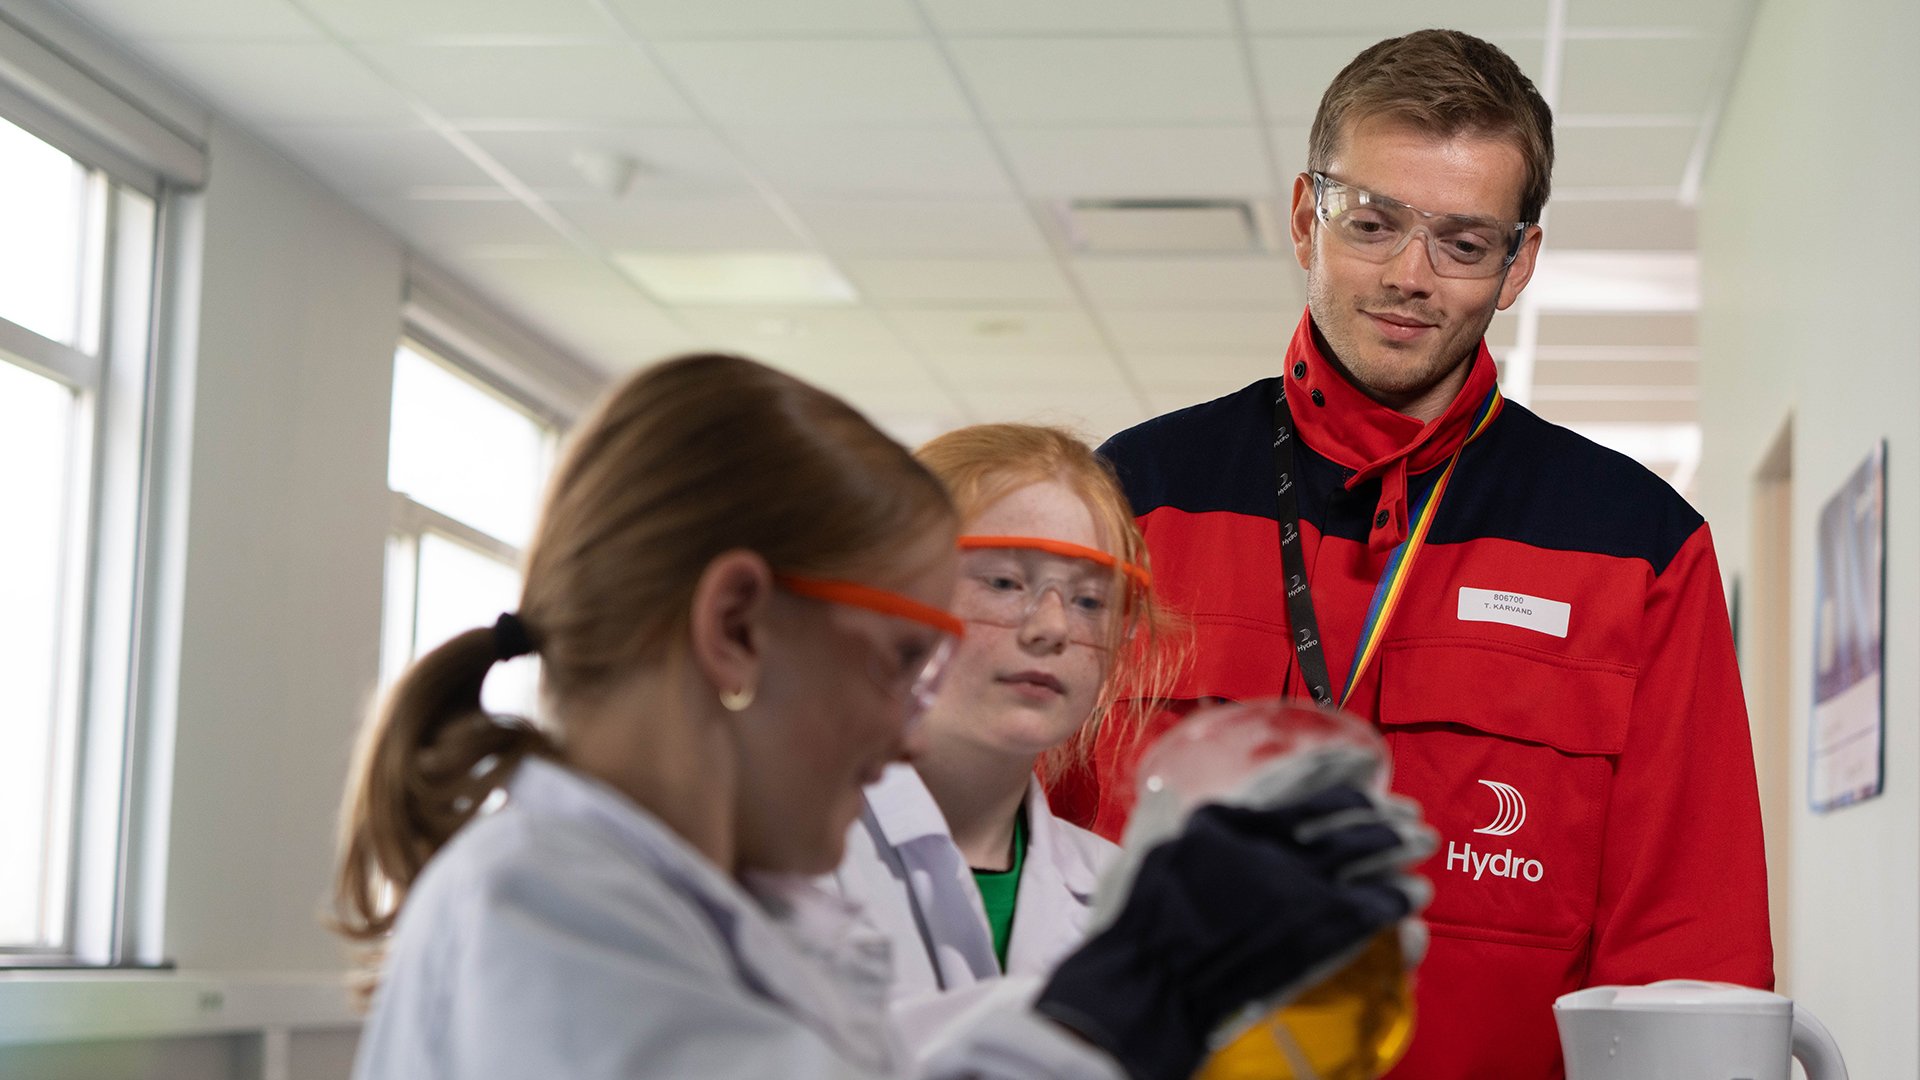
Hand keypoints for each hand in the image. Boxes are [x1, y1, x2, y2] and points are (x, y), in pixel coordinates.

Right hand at [1035, 786, 1431, 1079]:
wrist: (1155, 979)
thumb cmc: (1142, 916)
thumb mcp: (1149, 845)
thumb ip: (1172, 815)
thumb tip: (1172, 794)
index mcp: (1235, 816)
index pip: (1303, 777)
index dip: (1341, 768)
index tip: (1367, 761)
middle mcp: (1276, 841)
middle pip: (1347, 816)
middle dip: (1384, 812)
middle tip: (1409, 812)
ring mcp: (1305, 883)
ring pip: (1371, 854)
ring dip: (1402, 846)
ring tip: (1424, 843)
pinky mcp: (1324, 927)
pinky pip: (1377, 904)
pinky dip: (1399, 897)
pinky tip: (1414, 896)